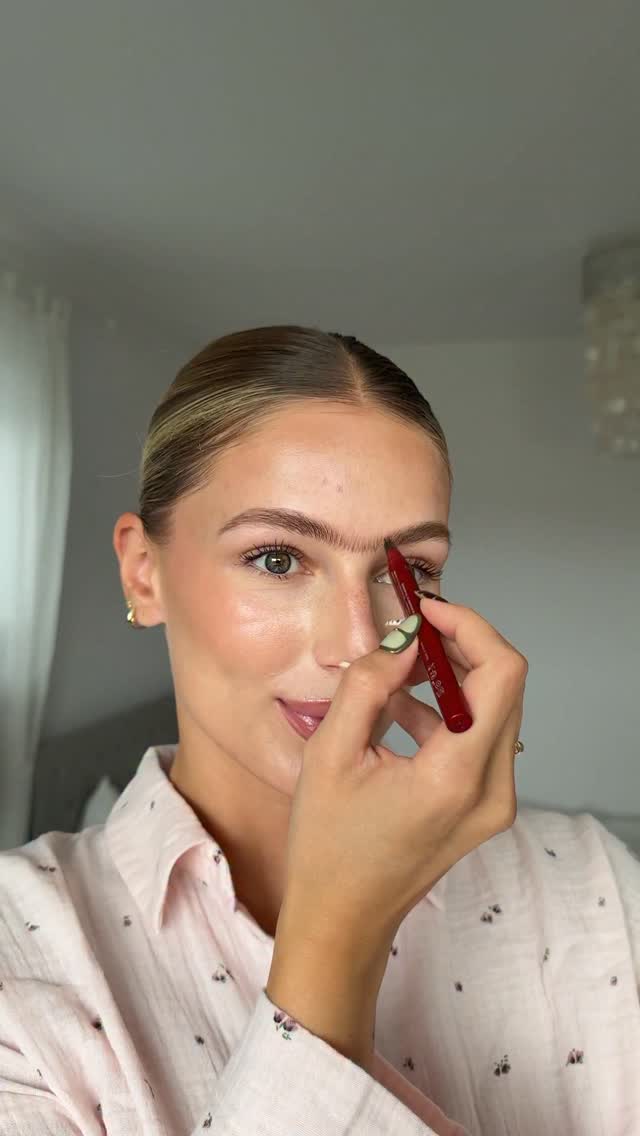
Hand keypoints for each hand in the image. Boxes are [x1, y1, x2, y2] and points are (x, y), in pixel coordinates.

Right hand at [278, 595, 527, 953]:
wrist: (342, 919)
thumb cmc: (329, 847)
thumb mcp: (331, 752)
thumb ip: (369, 682)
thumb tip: (404, 638)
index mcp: (456, 777)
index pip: (502, 673)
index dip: (470, 627)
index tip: (428, 610)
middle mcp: (492, 790)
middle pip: (505, 686)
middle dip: (461, 646)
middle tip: (412, 629)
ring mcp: (494, 803)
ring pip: (495, 709)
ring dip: (453, 677)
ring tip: (395, 671)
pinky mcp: (484, 807)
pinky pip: (480, 738)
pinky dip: (448, 711)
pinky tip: (399, 709)